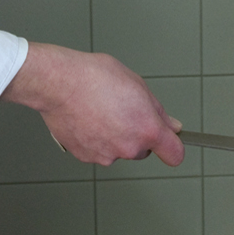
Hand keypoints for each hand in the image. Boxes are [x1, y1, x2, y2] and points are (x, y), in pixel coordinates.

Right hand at [1, 43, 184, 166]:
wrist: (59, 83)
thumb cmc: (95, 77)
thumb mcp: (137, 84)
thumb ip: (157, 111)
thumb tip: (171, 125)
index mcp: (147, 129)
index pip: (174, 155)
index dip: (173, 146)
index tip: (170, 140)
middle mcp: (129, 147)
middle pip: (143, 150)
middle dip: (138, 134)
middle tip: (124, 110)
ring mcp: (106, 155)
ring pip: (119, 150)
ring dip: (115, 136)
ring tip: (101, 111)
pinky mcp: (86, 157)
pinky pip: (98, 150)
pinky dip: (96, 139)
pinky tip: (88, 119)